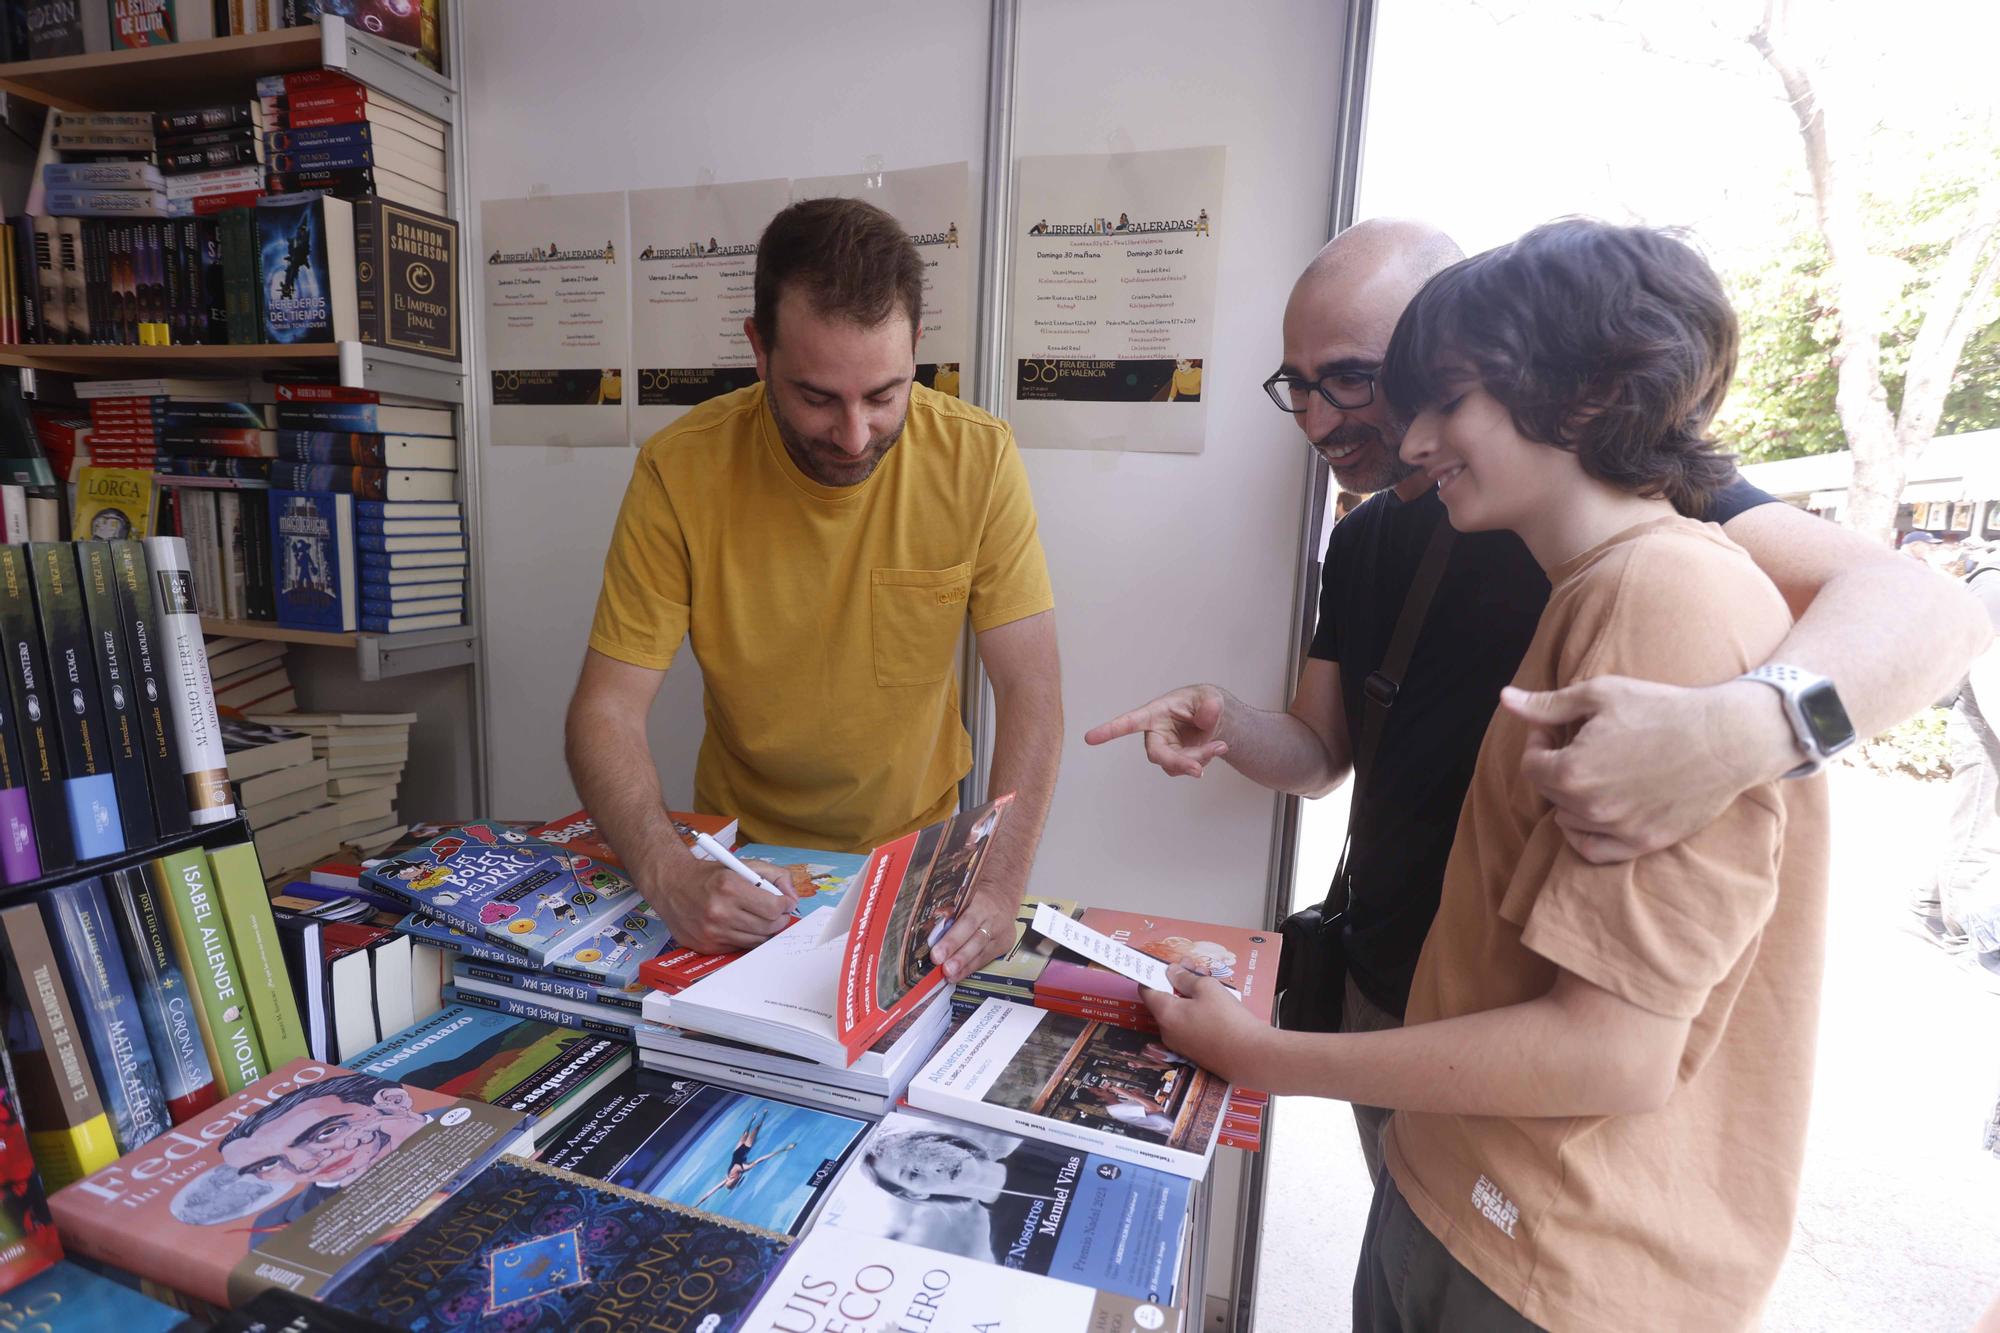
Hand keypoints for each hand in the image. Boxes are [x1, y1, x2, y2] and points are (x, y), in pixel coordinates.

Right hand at [636, 856, 798, 953]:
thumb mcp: (741, 864)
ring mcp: (711, 932)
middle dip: (779, 919)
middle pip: (768, 927)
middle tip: (777, 912)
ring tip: (760, 918)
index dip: (785, 906)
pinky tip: (741, 925)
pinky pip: (739, 948)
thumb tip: (792, 897)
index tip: (786, 903)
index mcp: (729, 887)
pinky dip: (746, 938)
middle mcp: (719, 912)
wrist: (670, 884)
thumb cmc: (708, 874)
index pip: (773, 908)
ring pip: (756, 941)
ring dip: (764, 930)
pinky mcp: (706, 946)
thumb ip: (774, 876)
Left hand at [928, 874, 1019, 984]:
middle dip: (959, 957)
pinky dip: (970, 968)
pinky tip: (958, 975)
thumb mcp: (964, 893)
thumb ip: (949, 907)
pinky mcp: (1004, 944)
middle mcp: (993, 919)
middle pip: (976, 940)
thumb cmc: (977, 894)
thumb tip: (927, 924)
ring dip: (964, 966)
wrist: (1003, 894)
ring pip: (982, 952)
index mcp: (982, 902)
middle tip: (944, 968)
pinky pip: (986, 958)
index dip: (952, 940)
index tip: (937, 954)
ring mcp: (1001, 933)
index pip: (967, 922)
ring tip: (949, 976)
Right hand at [1083, 684, 1228, 777]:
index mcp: (1154, 713)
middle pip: (1156, 755)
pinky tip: (1215, 748)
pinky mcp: (1175, 761)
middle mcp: (1154, 733)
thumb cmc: (1202, 702)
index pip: (1129, 722)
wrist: (1212, 719)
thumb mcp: (1210, 698)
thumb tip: (1207, 716)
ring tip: (1220, 745)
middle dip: (1178, 763)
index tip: (1089, 738)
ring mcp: (1164, 749)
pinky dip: (1203, 761)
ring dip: (1199, 759)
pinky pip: (1186, 768)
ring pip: (1174, 764)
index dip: (1109, 730)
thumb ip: (1209, 705)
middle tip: (1198, 770)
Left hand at [1141, 964, 1276, 1084]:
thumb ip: (1185, 977)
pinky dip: (1196, 1012)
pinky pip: (1189, 1026)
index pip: (1146, 990)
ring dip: (1189, 995)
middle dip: (1178, 981)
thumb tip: (1171, 972)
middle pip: (1164, 1000)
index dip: (1154, 974)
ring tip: (1209, 981)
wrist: (1250, 1057)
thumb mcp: (1207, 988)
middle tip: (1195, 967)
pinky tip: (1214, 1003)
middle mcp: (1167, 1032)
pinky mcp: (1195, 1052)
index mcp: (1165, 1014)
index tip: (1168, 965)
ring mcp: (1180, 1044)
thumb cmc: (1226, 1018)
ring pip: (1178, 1013)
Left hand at [1499, 677, 1796, 863]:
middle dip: (1555, 766)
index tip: (1556, 729)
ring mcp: (1617, 830)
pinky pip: (1595, 850)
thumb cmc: (1662, 709)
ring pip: (1569, 820)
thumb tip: (1505, 699)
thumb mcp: (1599, 694)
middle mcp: (1589, 807)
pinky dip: (1586, 834)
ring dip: (1572, 796)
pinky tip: (1596, 810)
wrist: (1726, 738)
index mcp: (1571, 771)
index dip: (1538, 742)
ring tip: (1597, 769)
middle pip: (1549, 792)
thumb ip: (1547, 705)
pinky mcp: (1643, 843)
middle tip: (1579, 743)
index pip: (1531, 765)